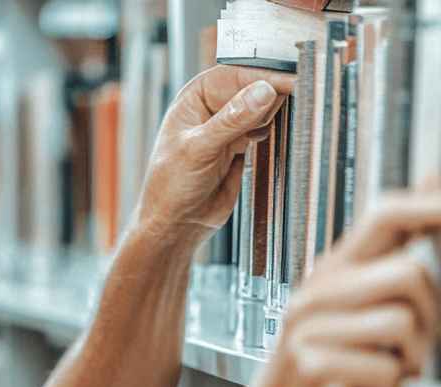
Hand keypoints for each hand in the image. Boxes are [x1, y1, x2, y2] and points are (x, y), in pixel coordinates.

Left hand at [134, 65, 292, 245]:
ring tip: (286, 122)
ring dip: (278, 114)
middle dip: (276, 94)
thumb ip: (231, 121)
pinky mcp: (242, 145)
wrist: (177, 226)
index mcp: (196, 96)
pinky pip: (267, 130)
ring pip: (265, 108)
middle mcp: (214, 106)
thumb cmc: (171, 188)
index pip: (239, 74)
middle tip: (302, 98)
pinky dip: (276, 132)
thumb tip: (264, 91)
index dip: (267, 76)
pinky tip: (274, 139)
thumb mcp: (199, 150)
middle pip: (256, 87)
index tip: (294, 81)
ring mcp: (230, 125)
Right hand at [223, 189, 440, 386]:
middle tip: (410, 345)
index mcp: (328, 274)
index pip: (387, 213)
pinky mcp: (312, 368)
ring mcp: (309, 330)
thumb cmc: (318, 380)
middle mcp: (316, 295)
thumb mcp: (350, 317)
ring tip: (382, 372)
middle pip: (409, 272)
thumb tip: (434, 205)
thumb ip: (389, 268)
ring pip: (402, 322)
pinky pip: (386, 370)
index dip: (432, 206)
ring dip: (410, 359)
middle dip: (430, 313)